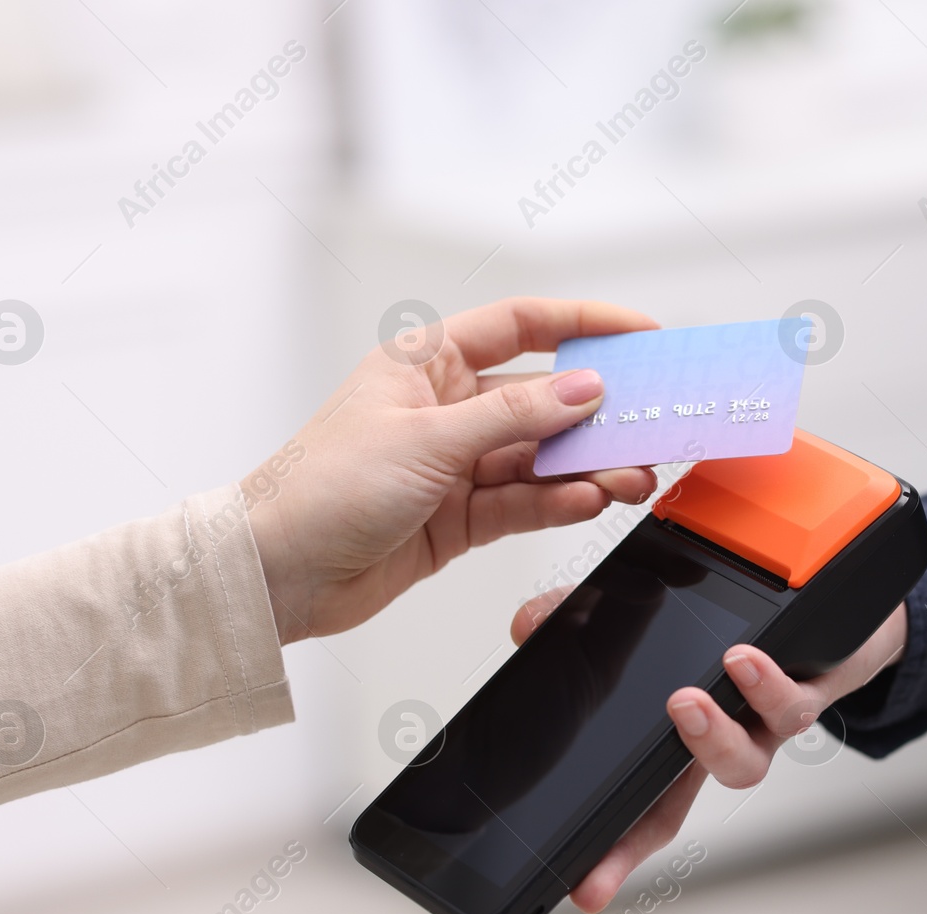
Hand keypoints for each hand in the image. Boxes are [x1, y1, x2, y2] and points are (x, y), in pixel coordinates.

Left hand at [246, 297, 658, 643]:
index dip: (585, 326)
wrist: (278, 574)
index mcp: (425, 363)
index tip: (641, 336)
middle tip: (649, 423)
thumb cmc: (320, 489)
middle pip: (542, 399)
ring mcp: (455, 465)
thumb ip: (513, 417)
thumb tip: (582, 389)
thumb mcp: (426, 440)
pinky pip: (523, 502)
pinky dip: (557, 502)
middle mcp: (445, 408)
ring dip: (586, 467)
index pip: (522, 326)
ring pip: (539, 457)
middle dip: (597, 414)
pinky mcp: (459, 517)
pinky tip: (588, 501)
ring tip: (630, 476)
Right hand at [509, 586, 908, 912]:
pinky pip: (792, 705)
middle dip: (647, 827)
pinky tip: (744, 659)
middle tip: (615, 813)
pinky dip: (766, 684)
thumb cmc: (743, 629)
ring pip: (745, 760)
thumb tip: (526, 625)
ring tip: (684, 701)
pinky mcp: (812, 689)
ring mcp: (766, 724)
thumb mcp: (649, 622)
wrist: (841, 613)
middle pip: (681, 801)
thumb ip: (581, 619)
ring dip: (711, 737)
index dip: (612, 853)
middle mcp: (725, 741)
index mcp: (682, 739)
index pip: (641, 808)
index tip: (582, 889)